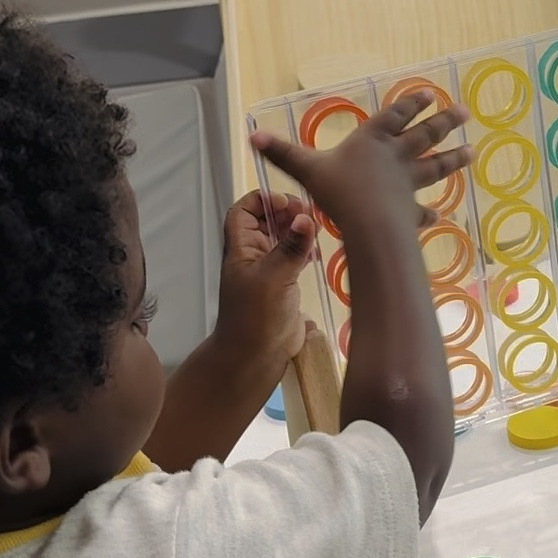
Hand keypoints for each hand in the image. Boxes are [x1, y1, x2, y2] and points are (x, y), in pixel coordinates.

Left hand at [214, 190, 316, 377]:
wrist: (254, 356)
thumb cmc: (255, 317)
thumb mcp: (273, 278)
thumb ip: (290, 248)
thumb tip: (306, 219)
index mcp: (241, 249)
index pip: (243, 211)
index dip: (261, 200)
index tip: (285, 202)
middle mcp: (253, 255)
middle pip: (266, 220)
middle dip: (285, 212)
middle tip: (308, 214)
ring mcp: (269, 270)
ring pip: (281, 238)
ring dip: (297, 230)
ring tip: (316, 228)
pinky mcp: (284, 285)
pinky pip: (294, 257)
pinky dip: (305, 249)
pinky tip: (317, 253)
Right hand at [250, 91, 472, 234]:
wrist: (368, 224)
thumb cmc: (338, 192)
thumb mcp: (306, 169)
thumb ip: (282, 154)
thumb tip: (251, 136)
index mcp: (372, 140)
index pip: (395, 115)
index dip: (412, 104)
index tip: (430, 94)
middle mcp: (395, 157)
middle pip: (425, 135)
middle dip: (444, 122)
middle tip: (464, 112)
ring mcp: (407, 184)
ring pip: (435, 167)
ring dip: (453, 158)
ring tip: (473, 152)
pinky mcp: (409, 211)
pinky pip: (421, 212)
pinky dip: (429, 214)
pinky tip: (438, 216)